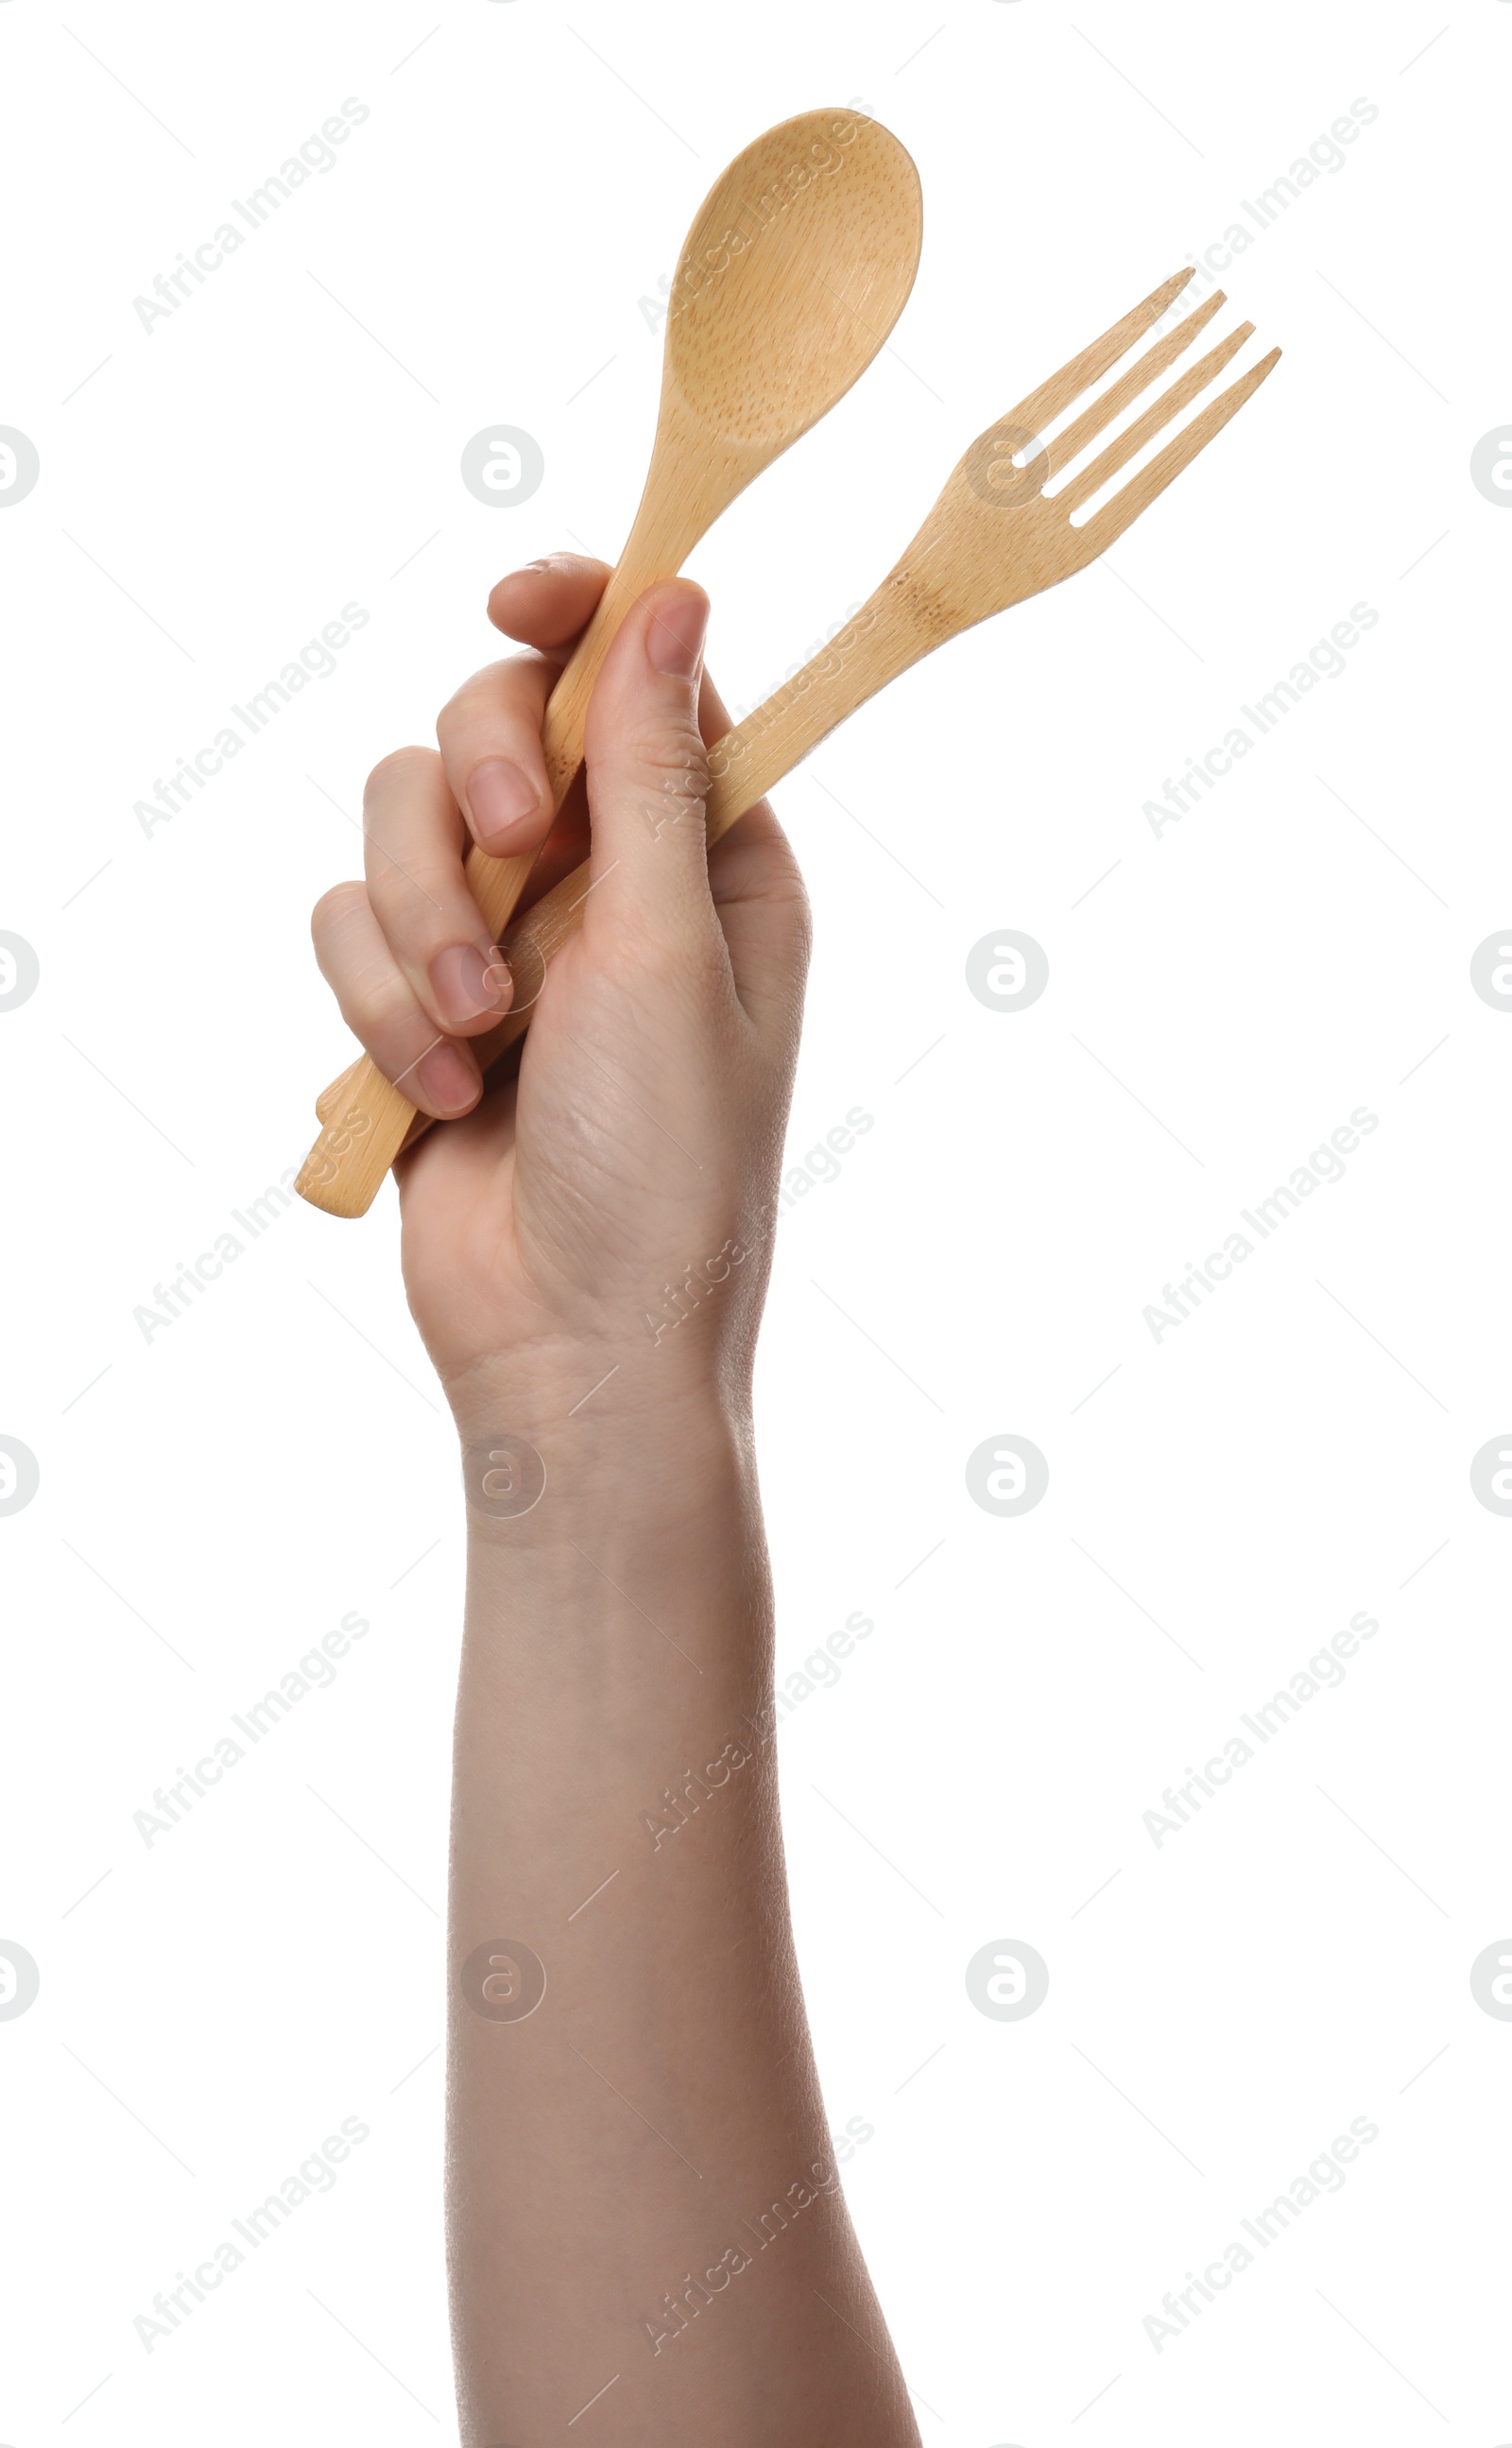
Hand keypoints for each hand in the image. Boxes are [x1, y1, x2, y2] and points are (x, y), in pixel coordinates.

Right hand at [310, 556, 810, 1420]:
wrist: (574, 1345)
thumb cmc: (666, 1164)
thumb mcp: (673, 950)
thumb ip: (654, 772)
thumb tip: (676, 597)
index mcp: (709, 855)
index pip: (639, 675)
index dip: (577, 612)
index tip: (514, 598)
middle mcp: (607, 880)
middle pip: (495, 722)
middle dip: (480, 788)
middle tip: (513, 855)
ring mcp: (505, 939)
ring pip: (400, 821)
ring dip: (420, 925)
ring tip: (475, 1036)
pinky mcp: (416, 1001)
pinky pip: (346, 925)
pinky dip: (379, 1004)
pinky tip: (439, 1092)